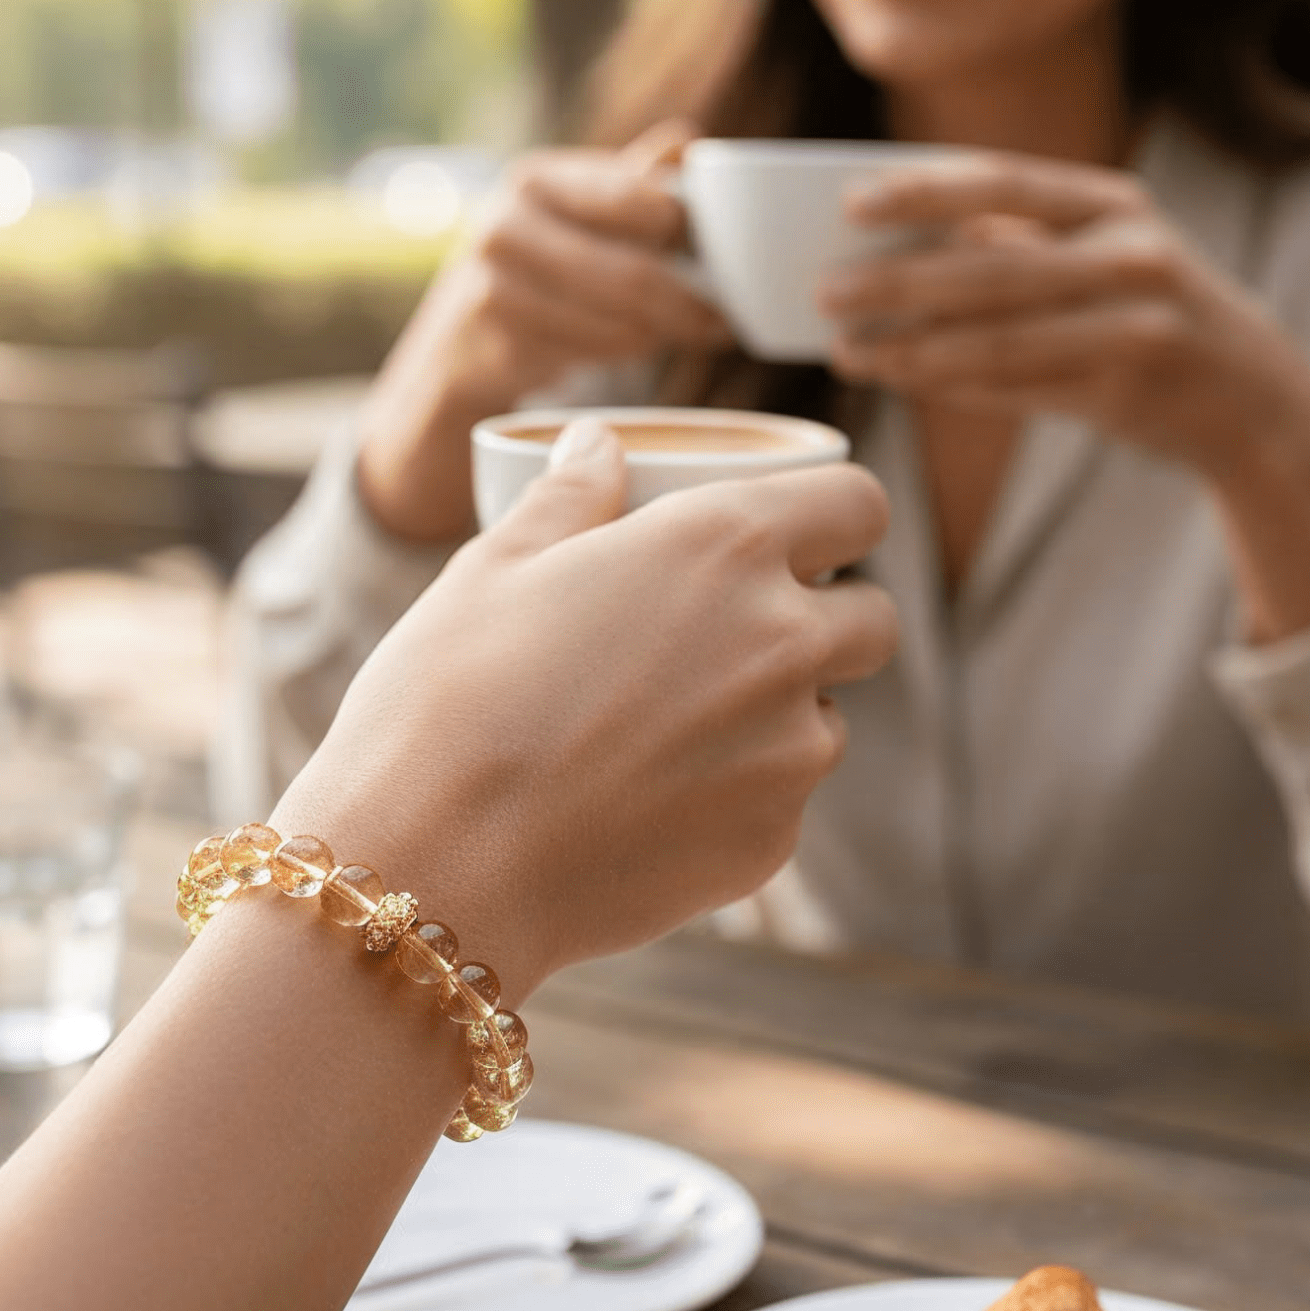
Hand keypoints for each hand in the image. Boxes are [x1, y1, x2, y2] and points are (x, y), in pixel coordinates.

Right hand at [278, 420, 896, 996]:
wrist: (438, 864)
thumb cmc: (449, 698)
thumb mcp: (494, 566)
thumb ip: (570, 496)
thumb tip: (601, 446)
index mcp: (723, 545)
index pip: (858, 504)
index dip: (832, 513)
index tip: (798, 531)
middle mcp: (783, 641)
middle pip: (872, 617)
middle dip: (825, 616)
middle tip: (733, 632)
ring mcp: (790, 752)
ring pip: (831, 718)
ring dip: (782, 712)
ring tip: (671, 727)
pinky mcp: (772, 844)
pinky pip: (782, 801)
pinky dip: (738, 794)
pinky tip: (647, 800)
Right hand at [356, 123, 728, 541]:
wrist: (454, 355)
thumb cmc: (540, 278)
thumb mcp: (579, 221)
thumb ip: (632, 185)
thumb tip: (690, 141)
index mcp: (537, 179)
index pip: (643, 200)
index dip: (694, 233)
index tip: (729, 259)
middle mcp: (505, 223)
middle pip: (634, 272)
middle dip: (689, 301)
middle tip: (725, 323)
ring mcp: (490, 287)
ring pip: (617, 323)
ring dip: (660, 335)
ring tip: (684, 335)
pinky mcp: (490, 347)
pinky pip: (587, 358)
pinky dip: (621, 357)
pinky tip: (632, 350)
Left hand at [820, 154, 1299, 477]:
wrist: (1252, 394)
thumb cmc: (1145, 309)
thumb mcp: (1100, 251)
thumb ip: (1016, 242)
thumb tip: (897, 240)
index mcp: (1113, 202)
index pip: (1006, 182)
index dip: (926, 190)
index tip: (851, 204)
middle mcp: (1132, 253)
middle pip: (993, 267)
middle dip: (900, 281)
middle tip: (825, 294)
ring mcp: (1137, 323)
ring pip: (1000, 339)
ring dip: (913, 347)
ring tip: (847, 351)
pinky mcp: (1128, 389)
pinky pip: (1019, 388)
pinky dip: (951, 385)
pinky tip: (899, 379)